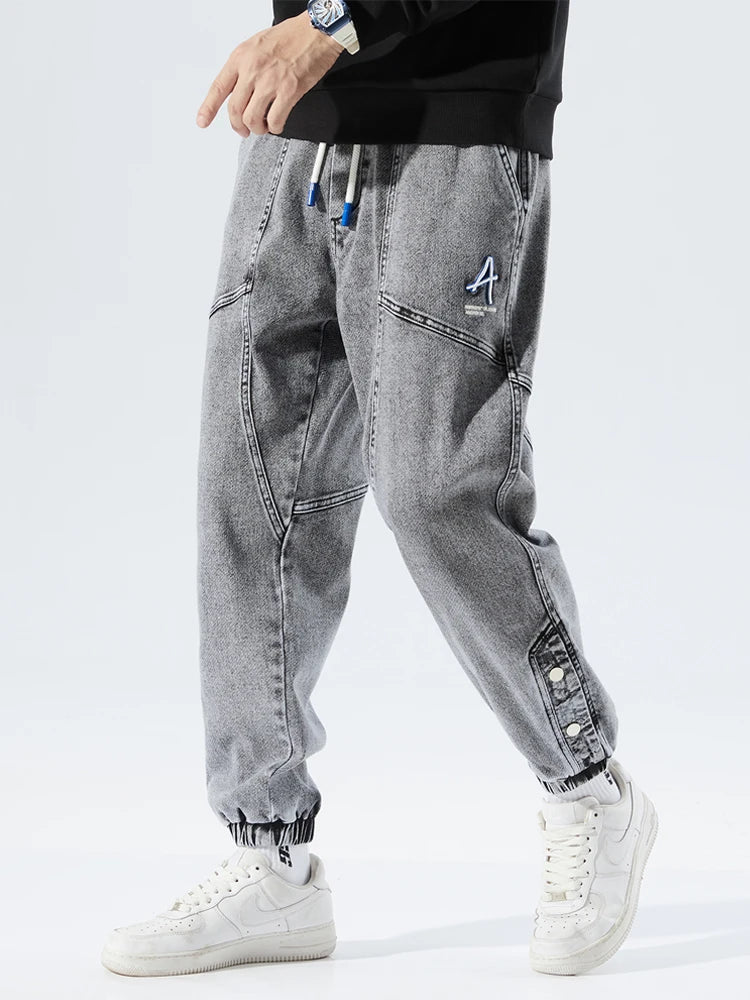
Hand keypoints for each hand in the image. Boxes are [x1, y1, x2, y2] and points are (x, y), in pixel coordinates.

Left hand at [196, 12, 343, 136]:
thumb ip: (245, 67)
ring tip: (263, 126)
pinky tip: (277, 124)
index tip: (202, 121)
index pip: (219, 87)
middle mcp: (252, 70)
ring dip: (257, 129)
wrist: (315, 32)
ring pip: (252, 119)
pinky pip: (275, 120)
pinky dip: (275, 128)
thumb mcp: (256, 45)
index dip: (208, 108)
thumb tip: (240, 90)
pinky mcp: (289, 92)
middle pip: (235, 110)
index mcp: (241, 57)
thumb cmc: (290, 37)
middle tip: (244, 130)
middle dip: (238, 126)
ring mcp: (270, 82)